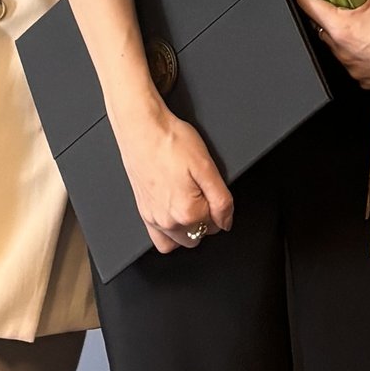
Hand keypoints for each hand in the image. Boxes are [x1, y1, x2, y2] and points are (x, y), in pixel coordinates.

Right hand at [109, 100, 233, 254]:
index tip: (211, 189)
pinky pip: (161, 240)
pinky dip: (171, 234)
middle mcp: (168, 221)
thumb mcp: (207, 166)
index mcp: (187, 211)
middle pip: (199, 234)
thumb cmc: (171, 141)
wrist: (143, 130)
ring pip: (182, 240)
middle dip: (206, 219)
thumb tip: (226, 221)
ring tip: (190, 202)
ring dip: (190, 228)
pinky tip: (175, 214)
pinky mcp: (144, 214)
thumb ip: (222, 200)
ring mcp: (154, 220)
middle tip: (202, 192)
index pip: (217, 225)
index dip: (219, 207)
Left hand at [296, 0, 369, 87]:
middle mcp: (344, 54)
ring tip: (358, 14)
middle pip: (322, 26)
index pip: (308, 6)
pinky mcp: (369, 79)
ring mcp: (355, 69)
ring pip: (338, 45)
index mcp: (342, 31)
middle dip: (328, 9)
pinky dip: (359, 49)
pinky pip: (355, 61)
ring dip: (344, 31)